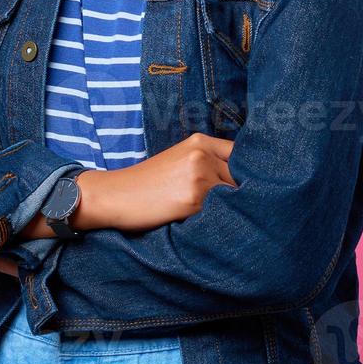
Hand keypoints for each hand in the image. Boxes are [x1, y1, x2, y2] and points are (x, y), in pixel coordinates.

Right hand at [78, 132, 236, 232]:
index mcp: (200, 142)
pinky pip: (219, 212)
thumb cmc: (147, 183)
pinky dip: (216, 220)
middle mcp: (202, 154)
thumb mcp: (179, 161)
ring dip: (229, 209)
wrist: (114, 196)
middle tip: (232, 208)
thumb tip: (246, 182)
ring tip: (208, 216)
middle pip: (242, 177)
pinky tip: (198, 221)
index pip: (241, 155)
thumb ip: (208, 163)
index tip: (248, 188)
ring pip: (233, 197)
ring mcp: (199, 176)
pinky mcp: (194, 199)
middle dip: (240, 194)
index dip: (246, 174)